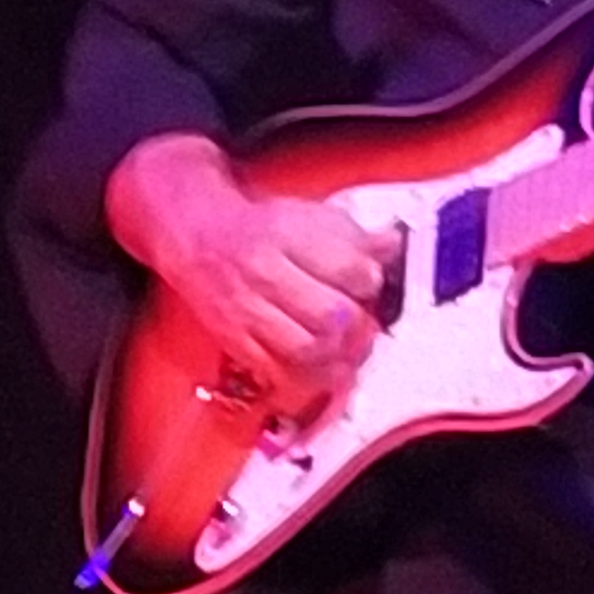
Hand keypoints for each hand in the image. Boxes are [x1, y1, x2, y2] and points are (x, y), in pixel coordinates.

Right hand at [105, 136, 389, 410]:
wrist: (199, 239)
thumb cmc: (258, 228)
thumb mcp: (309, 215)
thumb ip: (355, 235)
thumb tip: (393, 247)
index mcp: (288, 236)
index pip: (348, 269)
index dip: (371, 282)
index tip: (372, 284)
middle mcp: (264, 275)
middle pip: (330, 316)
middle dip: (359, 325)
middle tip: (366, 323)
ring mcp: (248, 313)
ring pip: (306, 349)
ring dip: (340, 356)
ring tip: (350, 349)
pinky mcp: (238, 343)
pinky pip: (279, 374)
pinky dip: (310, 378)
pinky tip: (323, 368)